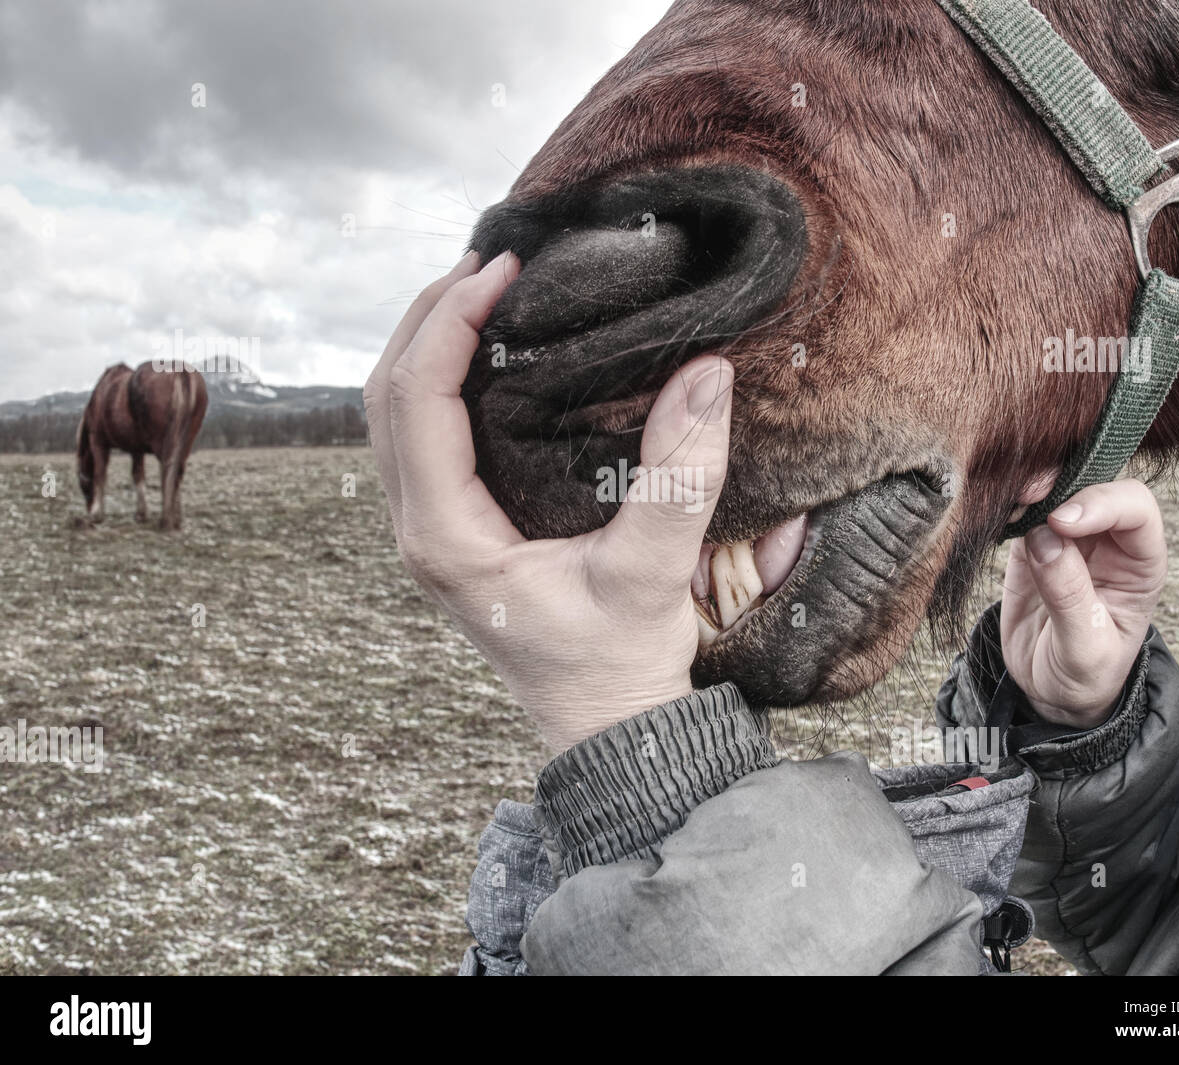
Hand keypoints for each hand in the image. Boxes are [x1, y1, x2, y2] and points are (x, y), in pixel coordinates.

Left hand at [363, 252, 734, 749]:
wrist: (608, 726)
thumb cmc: (620, 662)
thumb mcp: (652, 573)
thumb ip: (679, 477)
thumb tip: (709, 372)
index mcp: (446, 537)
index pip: (417, 402)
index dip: (449, 322)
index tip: (503, 269)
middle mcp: (420, 531)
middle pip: (387, 395)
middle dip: (427, 315)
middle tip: (488, 260)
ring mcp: (431, 532)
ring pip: (396, 414)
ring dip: (427, 343)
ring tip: (482, 288)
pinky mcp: (454, 530)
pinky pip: (423, 437)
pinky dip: (441, 379)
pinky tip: (488, 352)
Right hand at [1000, 479, 1167, 729]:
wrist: (1051, 693)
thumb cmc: (1085, 676)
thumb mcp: (1086, 648)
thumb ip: (1069, 596)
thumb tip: (1044, 539)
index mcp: (1140, 565)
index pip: (1136, 510)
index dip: (1102, 504)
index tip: (1063, 522)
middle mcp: (1109, 543)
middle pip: (1096, 486)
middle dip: (1066, 484)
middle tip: (1030, 498)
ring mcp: (1069, 541)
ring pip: (1059, 490)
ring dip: (1035, 487)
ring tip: (1012, 503)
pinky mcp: (1031, 546)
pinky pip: (1023, 512)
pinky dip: (1009, 506)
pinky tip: (998, 515)